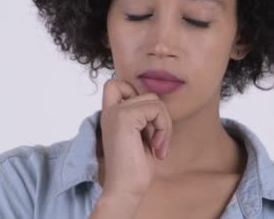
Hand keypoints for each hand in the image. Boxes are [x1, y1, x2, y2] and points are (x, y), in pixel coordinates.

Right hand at [98, 78, 172, 200]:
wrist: (125, 189)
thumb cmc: (135, 168)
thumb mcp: (140, 135)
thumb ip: (143, 117)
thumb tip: (159, 102)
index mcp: (110, 115)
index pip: (117, 85)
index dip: (137, 96)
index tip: (146, 124)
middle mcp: (110, 111)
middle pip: (146, 93)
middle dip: (159, 116)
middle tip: (158, 140)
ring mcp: (116, 112)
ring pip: (154, 100)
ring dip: (164, 124)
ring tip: (158, 146)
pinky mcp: (124, 117)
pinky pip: (156, 109)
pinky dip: (163, 127)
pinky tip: (157, 147)